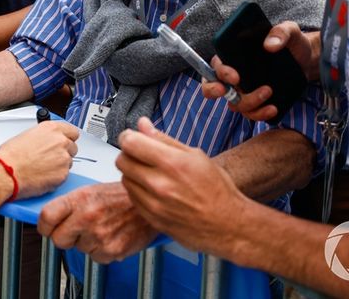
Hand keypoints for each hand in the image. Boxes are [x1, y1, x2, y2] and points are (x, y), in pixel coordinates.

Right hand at [0, 121, 78, 198]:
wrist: (6, 173)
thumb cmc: (10, 156)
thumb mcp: (27, 136)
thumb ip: (44, 137)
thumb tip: (47, 142)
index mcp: (52, 129)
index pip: (72, 131)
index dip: (68, 138)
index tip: (65, 141)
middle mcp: (60, 141)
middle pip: (73, 147)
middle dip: (64, 152)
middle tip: (51, 158)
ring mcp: (63, 158)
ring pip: (69, 162)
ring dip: (60, 165)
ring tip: (43, 168)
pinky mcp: (63, 174)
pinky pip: (64, 175)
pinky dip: (56, 177)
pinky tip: (43, 176)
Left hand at [38, 182, 156, 262]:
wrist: (148, 203)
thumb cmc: (121, 195)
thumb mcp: (92, 190)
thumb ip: (70, 204)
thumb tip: (50, 219)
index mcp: (80, 199)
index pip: (46, 217)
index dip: (44, 225)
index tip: (47, 227)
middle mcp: (87, 217)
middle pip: (58, 239)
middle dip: (65, 237)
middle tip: (77, 229)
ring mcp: (99, 236)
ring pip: (79, 249)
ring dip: (87, 242)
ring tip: (102, 227)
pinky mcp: (112, 250)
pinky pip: (96, 257)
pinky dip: (101, 250)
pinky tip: (111, 235)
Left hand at [116, 118, 248, 255]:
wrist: (227, 224)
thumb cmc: (216, 189)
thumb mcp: (195, 155)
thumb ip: (164, 139)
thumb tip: (143, 124)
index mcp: (173, 163)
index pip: (130, 143)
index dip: (128, 136)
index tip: (131, 136)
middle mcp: (160, 185)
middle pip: (122, 160)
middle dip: (128, 153)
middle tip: (140, 154)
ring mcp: (154, 204)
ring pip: (124, 179)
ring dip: (132, 172)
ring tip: (150, 173)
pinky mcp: (151, 218)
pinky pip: (132, 197)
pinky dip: (138, 190)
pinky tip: (153, 189)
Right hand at [203, 22, 320, 121]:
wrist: (307, 60)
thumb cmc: (292, 43)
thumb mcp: (289, 31)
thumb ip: (280, 32)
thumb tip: (270, 45)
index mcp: (235, 55)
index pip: (216, 64)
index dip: (220, 73)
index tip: (236, 77)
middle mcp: (235, 74)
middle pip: (212, 86)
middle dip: (213, 90)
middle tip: (226, 91)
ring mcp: (244, 90)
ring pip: (234, 103)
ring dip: (249, 102)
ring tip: (269, 92)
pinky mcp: (257, 102)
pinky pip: (250, 113)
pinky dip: (259, 114)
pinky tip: (273, 108)